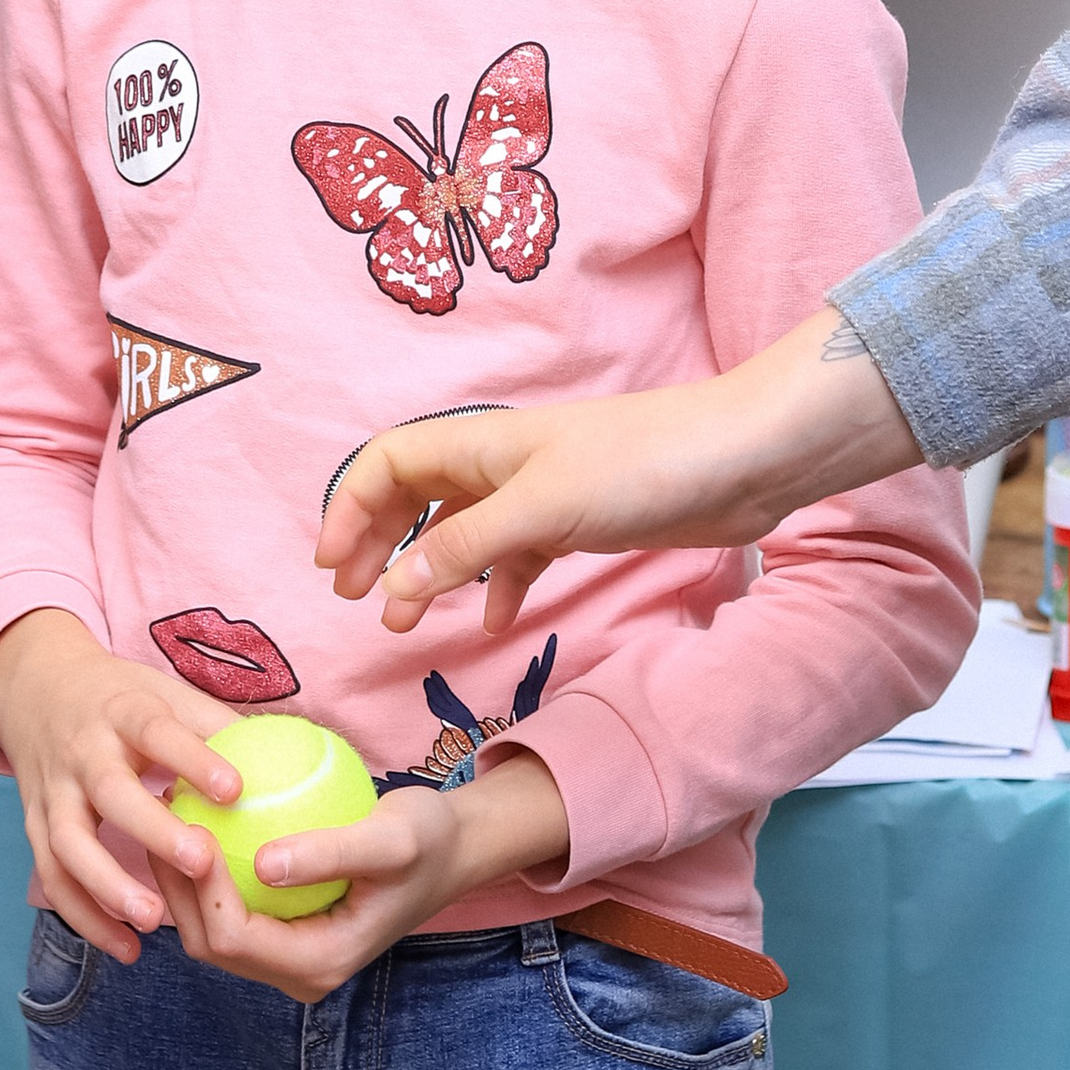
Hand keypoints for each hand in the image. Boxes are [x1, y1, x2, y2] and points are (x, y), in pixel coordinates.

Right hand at [0, 607, 242, 965]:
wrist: (37, 687)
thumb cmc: (123, 697)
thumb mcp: (166, 693)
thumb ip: (216, 727)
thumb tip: (289, 759)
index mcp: (123, 711)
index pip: (157, 731)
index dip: (193, 759)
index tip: (235, 789)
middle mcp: (83, 750)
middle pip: (110, 791)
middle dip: (152, 830)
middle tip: (201, 864)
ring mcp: (53, 790)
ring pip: (68, 843)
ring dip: (108, 886)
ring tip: (154, 921)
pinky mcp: (34, 823)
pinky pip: (53, 877)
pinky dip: (85, 916)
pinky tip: (126, 947)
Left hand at [155, 746, 571, 1006]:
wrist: (452, 851)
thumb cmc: (428, 838)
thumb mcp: (392, 838)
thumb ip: (331, 853)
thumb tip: (262, 864)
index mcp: (321, 963)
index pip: (236, 939)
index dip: (200, 890)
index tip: (191, 827)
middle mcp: (299, 973)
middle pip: (211, 945)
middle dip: (176, 888)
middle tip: (164, 818)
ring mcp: (289, 959)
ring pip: (212, 934)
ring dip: (183, 883)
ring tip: (170, 817)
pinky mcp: (285, 935)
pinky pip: (231, 913)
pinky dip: (207, 877)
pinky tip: (199, 822)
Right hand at [317, 299, 920, 634]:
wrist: (739, 461)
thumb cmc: (639, 467)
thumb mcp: (540, 509)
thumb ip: (461, 549)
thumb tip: (392, 590)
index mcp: (481, 444)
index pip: (387, 464)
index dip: (349, 509)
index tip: (330, 568)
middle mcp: (502, 463)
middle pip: (414, 496)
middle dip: (376, 542)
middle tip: (351, 597)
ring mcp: (542, 492)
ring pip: (461, 530)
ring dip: (427, 571)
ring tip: (404, 624)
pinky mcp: (580, 521)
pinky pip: (516, 555)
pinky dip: (494, 587)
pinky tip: (493, 625)